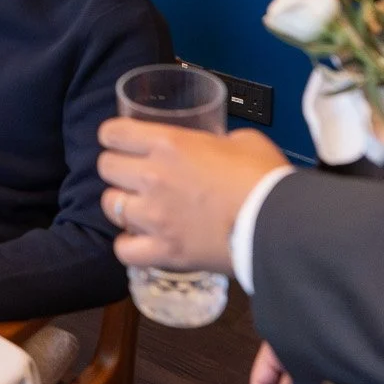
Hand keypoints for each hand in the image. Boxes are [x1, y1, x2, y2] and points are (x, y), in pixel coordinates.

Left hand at [96, 119, 289, 273]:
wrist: (278, 224)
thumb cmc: (265, 179)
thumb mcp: (243, 140)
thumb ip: (216, 140)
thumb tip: (214, 147)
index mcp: (169, 143)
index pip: (112, 133)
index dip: (113, 136)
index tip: (119, 142)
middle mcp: (153, 176)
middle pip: (105, 167)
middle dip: (117, 169)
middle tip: (133, 176)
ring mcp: (154, 216)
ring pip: (109, 206)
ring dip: (122, 205)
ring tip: (139, 209)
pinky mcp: (163, 250)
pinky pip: (122, 249)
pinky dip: (128, 245)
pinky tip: (141, 241)